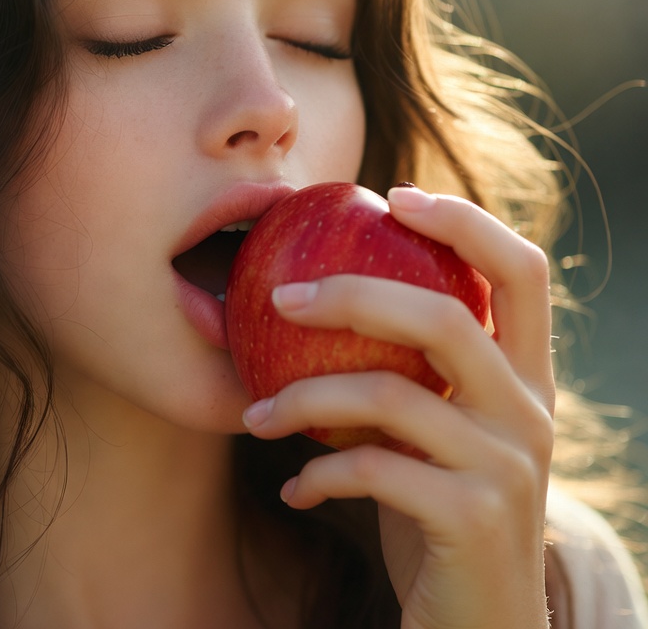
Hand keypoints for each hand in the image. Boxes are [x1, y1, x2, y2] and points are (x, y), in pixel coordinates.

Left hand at [240, 186, 555, 628]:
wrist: (478, 625)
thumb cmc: (439, 508)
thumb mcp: (436, 430)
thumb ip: (410, 369)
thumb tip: (319, 293)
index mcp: (526, 375)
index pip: (521, 270)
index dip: (464, 221)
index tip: (392, 198)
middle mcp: (530, 411)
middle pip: (447, 316)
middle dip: (352, 294)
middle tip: (278, 295)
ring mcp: (508, 466)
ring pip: (391, 395)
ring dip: (302, 399)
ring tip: (253, 416)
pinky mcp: (474, 519)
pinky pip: (372, 469)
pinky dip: (317, 472)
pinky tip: (291, 488)